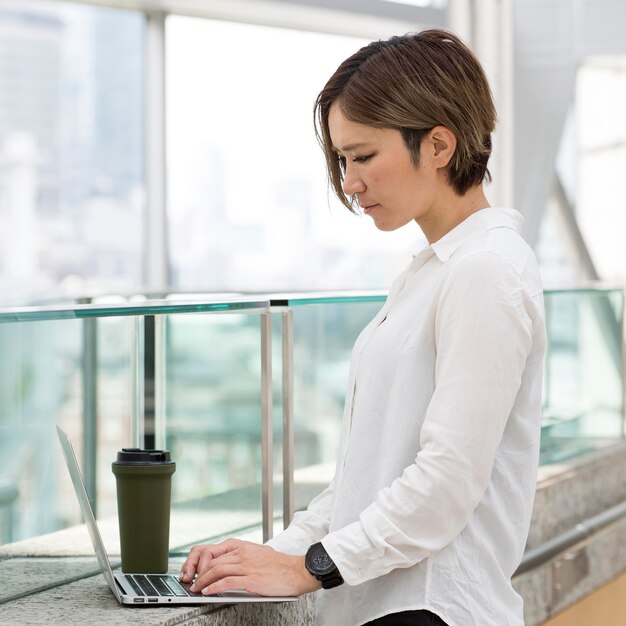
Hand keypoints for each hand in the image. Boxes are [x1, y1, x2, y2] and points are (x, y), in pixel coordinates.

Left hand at [179, 538, 321, 596]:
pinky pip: (227, 582)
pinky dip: (214, 587)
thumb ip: (242, 557)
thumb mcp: (258, 554)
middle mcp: (242, 553)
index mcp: (243, 546)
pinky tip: (208, 592)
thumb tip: (228, 566)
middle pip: (212, 560)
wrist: (296, 570)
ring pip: (216, 570)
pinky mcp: (251, 578)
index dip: (200, 560)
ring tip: (196, 588)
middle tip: (191, 581)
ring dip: (202, 580)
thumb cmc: (279, 565)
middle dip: (198, 571)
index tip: (194, 569)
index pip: (214, 549)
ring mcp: (246, 565)